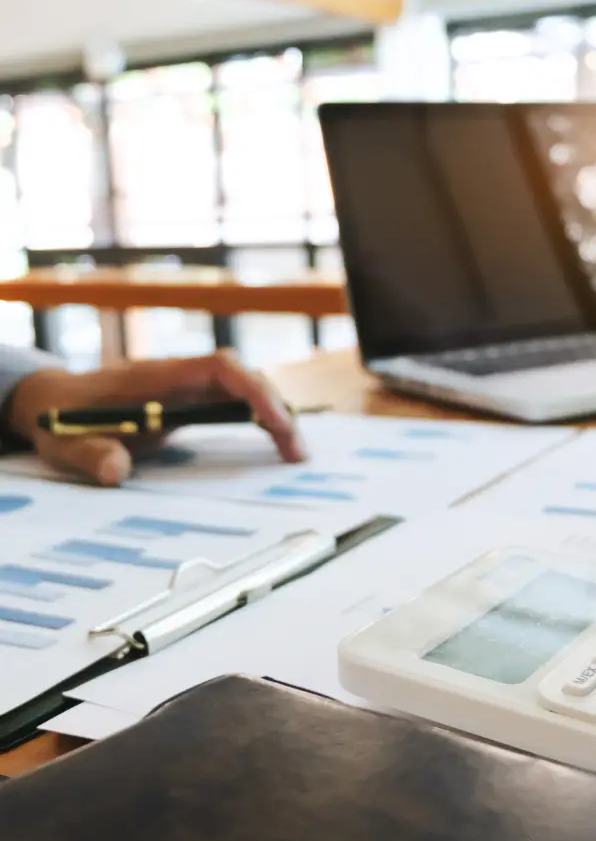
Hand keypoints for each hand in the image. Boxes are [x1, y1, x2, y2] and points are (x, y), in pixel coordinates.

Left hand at [7, 351, 305, 485]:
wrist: (54, 402)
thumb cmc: (61, 419)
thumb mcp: (65, 443)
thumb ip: (90, 455)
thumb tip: (117, 472)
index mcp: (156, 377)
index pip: (219, 368)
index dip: (252, 389)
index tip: (274, 422)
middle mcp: (179, 377)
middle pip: (243, 377)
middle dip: (276, 407)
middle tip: (296, 450)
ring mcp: (186, 388)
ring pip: (244, 390)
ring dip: (274, 415)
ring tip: (295, 453)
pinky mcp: (189, 403)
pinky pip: (235, 404)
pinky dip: (259, 421)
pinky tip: (275, 443)